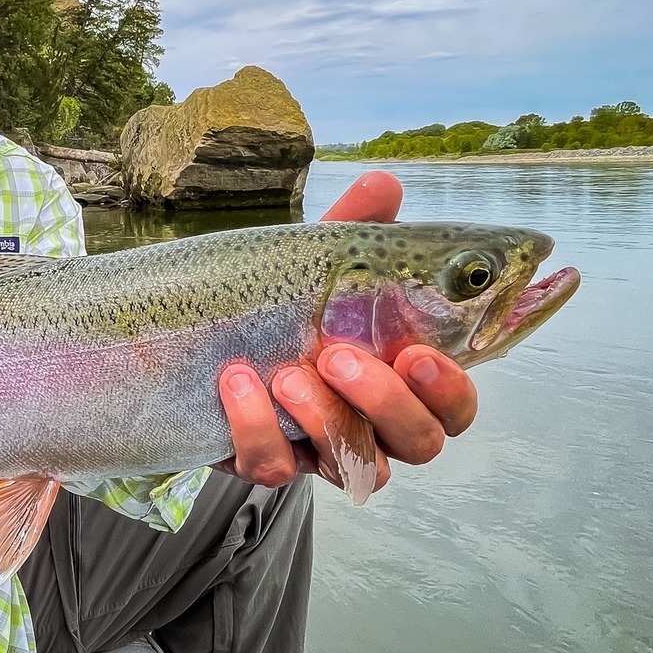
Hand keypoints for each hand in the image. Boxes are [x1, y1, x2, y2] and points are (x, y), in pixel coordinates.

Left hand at [215, 171, 478, 495]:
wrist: (198, 337)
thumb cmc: (284, 303)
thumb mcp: (317, 264)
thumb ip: (354, 229)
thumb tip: (384, 184)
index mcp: (401, 379)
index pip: (455, 404)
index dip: (449, 389)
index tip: (417, 355)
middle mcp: (373, 425)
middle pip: (420, 444)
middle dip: (386, 403)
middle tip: (339, 357)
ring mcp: (321, 450)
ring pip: (357, 467)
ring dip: (325, 420)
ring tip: (288, 373)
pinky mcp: (267, 460)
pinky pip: (274, 467)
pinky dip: (257, 427)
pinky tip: (236, 382)